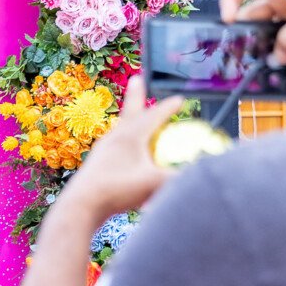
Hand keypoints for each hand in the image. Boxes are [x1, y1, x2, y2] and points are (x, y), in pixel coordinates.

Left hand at [63, 77, 183, 220]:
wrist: (80, 206)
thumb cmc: (116, 191)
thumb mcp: (153, 184)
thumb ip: (180, 178)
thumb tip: (204, 174)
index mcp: (130, 137)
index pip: (153, 116)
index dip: (168, 108)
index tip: (179, 99)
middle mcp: (115, 138)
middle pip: (130, 112)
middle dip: (136, 95)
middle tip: (136, 79)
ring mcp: (103, 150)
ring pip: (121, 129)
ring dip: (130, 119)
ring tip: (134, 114)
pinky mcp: (97, 164)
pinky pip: (114, 146)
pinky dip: (124, 141)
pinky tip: (123, 150)